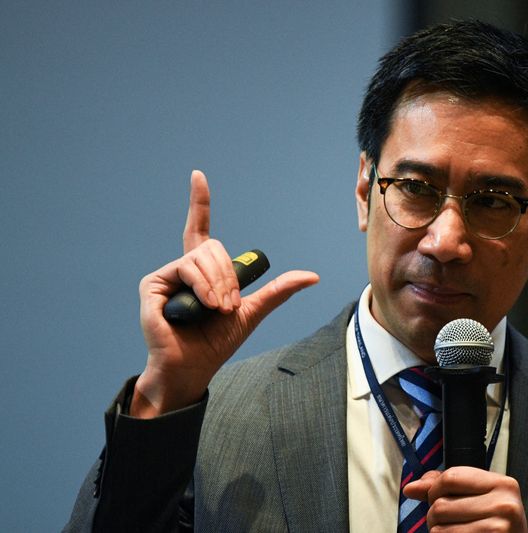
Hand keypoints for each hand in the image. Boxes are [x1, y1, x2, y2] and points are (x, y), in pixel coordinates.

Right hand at [132, 170, 318, 417]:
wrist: (193, 367)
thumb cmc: (217, 342)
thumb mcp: (253, 311)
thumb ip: (278, 290)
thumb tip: (312, 276)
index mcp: (204, 271)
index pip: (200, 228)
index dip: (199, 202)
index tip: (198, 176)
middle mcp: (183, 267)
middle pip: (213, 247)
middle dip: (230, 277)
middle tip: (230, 305)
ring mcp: (166, 275)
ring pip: (202, 256)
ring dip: (219, 285)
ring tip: (218, 309)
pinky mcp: (153, 284)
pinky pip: (186, 268)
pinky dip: (203, 286)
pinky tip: (205, 306)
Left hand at [404, 467, 527, 531]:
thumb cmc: (496, 526)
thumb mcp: (479, 499)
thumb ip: (446, 488)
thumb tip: (411, 488)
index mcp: (503, 484)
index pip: (450, 477)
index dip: (434, 490)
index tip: (437, 499)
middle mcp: (504, 504)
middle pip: (440, 504)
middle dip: (434, 516)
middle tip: (449, 523)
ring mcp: (498, 528)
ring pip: (438, 528)